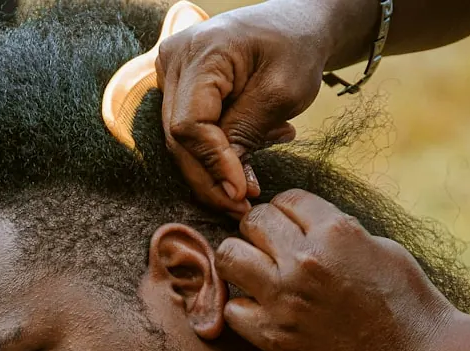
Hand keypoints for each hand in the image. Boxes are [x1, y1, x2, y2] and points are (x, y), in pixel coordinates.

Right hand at [155, 0, 375, 213]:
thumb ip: (247, 134)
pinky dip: (218, 154)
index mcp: (201, 52)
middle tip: (242, 207)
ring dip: (215, 170)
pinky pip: (190, 133)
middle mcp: (174, 61)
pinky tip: (246, 162)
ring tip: (252, 183)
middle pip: (178, 138)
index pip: (190, 125)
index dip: (213, 164)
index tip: (241, 194)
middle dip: (210, 179)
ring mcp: (172, 74)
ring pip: (181, 141)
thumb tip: (226, 186)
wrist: (298, 25)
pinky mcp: (180, 89)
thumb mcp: (282, 92)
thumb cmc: (296, 47)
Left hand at [214, 189, 458, 350]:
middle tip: (272, 250)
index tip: (293, 227)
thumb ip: (337, 231)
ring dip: (240, 262)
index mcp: (336, 231)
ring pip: (228, 257)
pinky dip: (243, 308)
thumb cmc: (409, 303)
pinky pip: (232, 309)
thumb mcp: (381, 247)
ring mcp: (286, 299)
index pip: (286, 199)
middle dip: (260, 231)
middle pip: (251, 221)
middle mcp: (306, 260)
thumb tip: (304, 223)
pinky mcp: (276, 337)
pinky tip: (262, 312)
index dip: (288, 212)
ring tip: (258, 275)